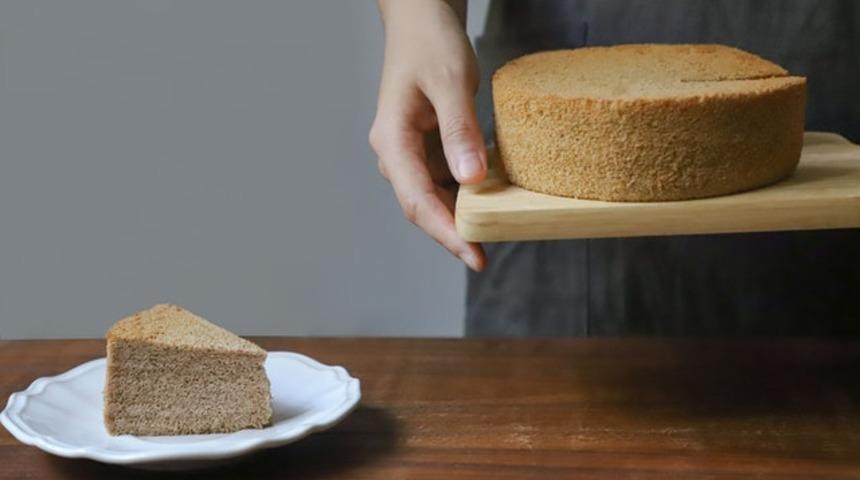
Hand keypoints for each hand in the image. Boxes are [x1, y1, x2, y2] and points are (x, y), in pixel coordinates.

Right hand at [369, 0, 486, 270]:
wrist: (420, 17)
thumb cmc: (430, 41)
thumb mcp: (450, 82)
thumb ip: (459, 131)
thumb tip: (470, 180)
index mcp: (391, 140)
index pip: (417, 199)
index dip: (445, 232)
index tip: (472, 255)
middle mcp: (395, 152)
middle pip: (422, 206)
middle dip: (452, 232)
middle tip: (486, 254)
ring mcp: (408, 151)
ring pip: (432, 196)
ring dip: (459, 215)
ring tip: (492, 232)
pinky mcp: (425, 147)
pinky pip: (443, 179)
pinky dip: (465, 192)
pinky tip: (489, 199)